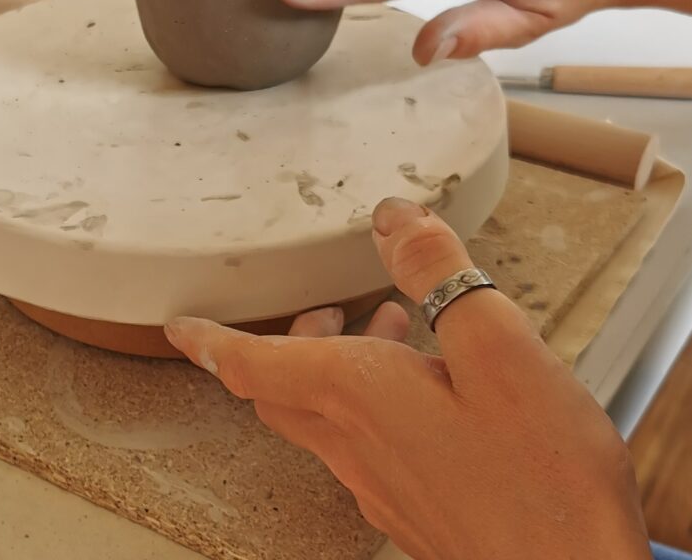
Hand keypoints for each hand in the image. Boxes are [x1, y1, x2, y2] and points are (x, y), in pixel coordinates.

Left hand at [165, 198, 650, 559]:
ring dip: (337, 367)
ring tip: (388, 327)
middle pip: (287, 392)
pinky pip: (365, 447)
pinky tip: (428, 390)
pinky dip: (373, 402)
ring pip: (327, 420)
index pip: (257, 365)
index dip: (212, 341)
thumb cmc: (543, 476)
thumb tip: (391, 216)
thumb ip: (436, 272)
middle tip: (316, 312)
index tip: (180, 328)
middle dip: (288, 343)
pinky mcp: (418, 508)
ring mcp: (386, 486)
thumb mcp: (497, 345)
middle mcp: (359, 447)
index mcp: (362, 398)